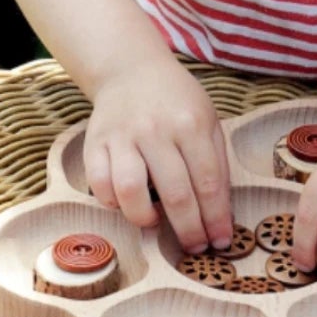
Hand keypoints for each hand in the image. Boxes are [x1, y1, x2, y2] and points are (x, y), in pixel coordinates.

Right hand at [83, 56, 232, 254]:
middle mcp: (156, 129)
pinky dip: (112, 202)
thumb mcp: (208, 119)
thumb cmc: (176, 101)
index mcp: (191, 123)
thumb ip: (216, 161)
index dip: (216, 219)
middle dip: (188, 230)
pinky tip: (126, 203)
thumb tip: (220, 213)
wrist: (131, 70)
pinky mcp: (95, 142)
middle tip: (195, 246)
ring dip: (144, 217)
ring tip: (155, 222)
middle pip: (175, 193)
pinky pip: (99, 184)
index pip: (208, 182)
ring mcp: (122, 136)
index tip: (221, 241)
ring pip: (129, 190)